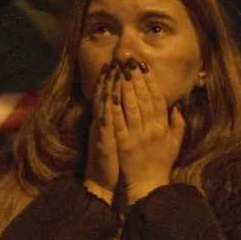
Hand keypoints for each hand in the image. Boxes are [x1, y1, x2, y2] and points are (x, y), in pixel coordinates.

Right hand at [84, 61, 119, 202]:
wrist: (102, 181)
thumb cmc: (116, 161)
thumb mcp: (122, 138)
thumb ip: (128, 122)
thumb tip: (138, 107)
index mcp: (113, 120)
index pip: (118, 95)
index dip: (123, 80)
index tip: (129, 64)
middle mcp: (105, 121)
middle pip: (110, 94)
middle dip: (115, 76)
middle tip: (120, 58)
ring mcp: (102, 129)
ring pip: (105, 104)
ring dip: (108, 87)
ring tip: (113, 69)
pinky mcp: (102, 140)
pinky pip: (104, 123)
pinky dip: (106, 110)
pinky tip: (109, 98)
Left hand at [113, 58, 184, 202]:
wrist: (148, 184)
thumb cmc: (161, 163)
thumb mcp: (175, 144)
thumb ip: (178, 124)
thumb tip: (177, 106)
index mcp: (164, 128)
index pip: (158, 100)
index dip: (150, 83)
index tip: (144, 68)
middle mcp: (152, 130)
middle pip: (144, 99)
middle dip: (136, 79)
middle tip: (129, 62)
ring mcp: (137, 136)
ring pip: (131, 107)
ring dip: (125, 88)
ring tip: (120, 72)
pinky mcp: (123, 144)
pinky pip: (119, 123)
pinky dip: (114, 108)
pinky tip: (110, 95)